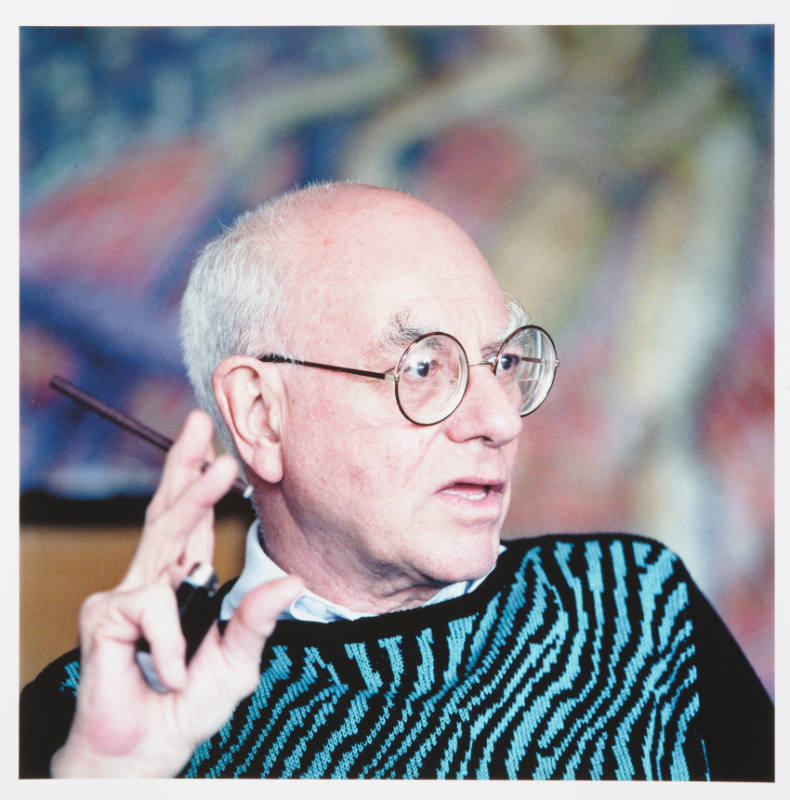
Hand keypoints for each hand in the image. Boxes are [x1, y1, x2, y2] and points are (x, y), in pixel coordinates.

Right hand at [50, 410, 301, 776]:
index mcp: (184, 583)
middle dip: (185, 463)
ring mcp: (127, 595)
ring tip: (222, 466)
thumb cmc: (188, 705)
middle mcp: (155, 580)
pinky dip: (170, 644)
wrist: (146, 751)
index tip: (218, 448)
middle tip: (201, 422)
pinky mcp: (106, 618)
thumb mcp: (237, 660)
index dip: (202, 484)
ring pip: (163, 534)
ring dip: (193, 496)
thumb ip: (256, 620)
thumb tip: (293, 580)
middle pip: (169, 511)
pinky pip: (151, 610)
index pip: (193, 525)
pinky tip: (174, 671)